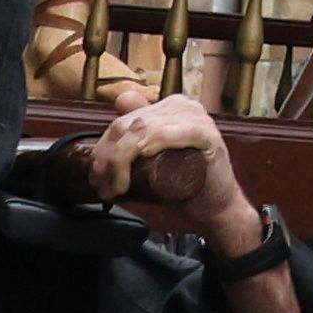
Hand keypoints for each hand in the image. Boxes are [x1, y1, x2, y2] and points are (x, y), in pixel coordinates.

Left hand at [78, 93, 257, 252]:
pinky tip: (138, 166)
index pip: (124, 116)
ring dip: (119, 160)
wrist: (216, 206)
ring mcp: (196, 118)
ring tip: (114, 188)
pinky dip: (146, 147)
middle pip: (129, 124)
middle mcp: (182, 105)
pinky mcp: (206, 136)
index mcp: (169, 106)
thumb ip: (139, 133)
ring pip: (142, 129)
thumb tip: (116, 109)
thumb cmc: (183, 184)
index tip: (97, 173)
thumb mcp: (155, 154)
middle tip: (101, 187)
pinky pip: (166, 135)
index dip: (103, 145)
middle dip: (106, 157)